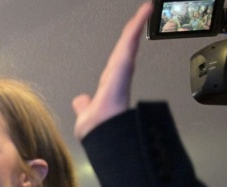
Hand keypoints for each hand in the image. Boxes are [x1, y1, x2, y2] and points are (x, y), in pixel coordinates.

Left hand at [72, 3, 148, 139]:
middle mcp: (117, 76)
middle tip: (145, 11)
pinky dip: (135, 27)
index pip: (117, 59)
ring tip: (145, 9)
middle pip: (126, 47)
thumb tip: (80, 101)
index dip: (124, 44)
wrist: (101, 135)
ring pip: (128, 43)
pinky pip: (128, 43)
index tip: (132, 30)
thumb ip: (84, 105)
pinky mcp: (123, 67)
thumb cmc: (98, 129)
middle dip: (134, 29)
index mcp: (109, 84)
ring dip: (136, 24)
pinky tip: (142, 13)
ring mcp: (122, 71)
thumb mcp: (87, 113)